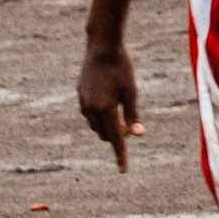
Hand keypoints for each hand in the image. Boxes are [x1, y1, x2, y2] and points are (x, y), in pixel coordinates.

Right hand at [78, 49, 143, 169]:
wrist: (101, 47)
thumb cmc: (121, 68)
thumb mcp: (131, 92)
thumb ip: (133, 115)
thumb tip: (138, 135)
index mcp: (105, 109)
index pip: (115, 139)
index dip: (121, 155)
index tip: (123, 170)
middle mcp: (91, 109)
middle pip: (105, 135)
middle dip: (117, 136)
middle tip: (130, 125)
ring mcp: (83, 102)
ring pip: (96, 125)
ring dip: (107, 126)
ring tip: (120, 113)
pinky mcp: (80, 94)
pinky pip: (89, 113)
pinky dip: (100, 116)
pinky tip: (108, 103)